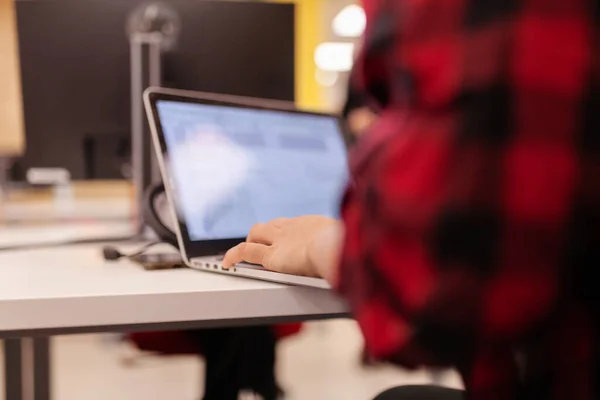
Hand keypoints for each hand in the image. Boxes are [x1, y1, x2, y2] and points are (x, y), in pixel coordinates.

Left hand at [222, 215, 340, 277]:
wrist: (334, 246)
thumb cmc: (346, 246)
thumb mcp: (347, 242)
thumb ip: (344, 247)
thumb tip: (354, 253)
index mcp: (312, 224)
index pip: (291, 224)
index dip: (283, 230)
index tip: (284, 236)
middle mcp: (292, 228)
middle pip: (271, 226)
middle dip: (264, 234)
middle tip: (261, 245)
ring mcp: (279, 240)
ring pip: (256, 235)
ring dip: (250, 242)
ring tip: (243, 254)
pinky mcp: (270, 256)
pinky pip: (246, 252)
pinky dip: (234, 255)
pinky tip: (226, 263)